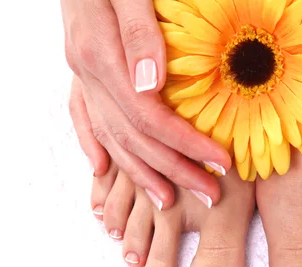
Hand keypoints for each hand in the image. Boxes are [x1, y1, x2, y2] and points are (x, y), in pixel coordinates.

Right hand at [62, 0, 231, 208]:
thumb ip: (139, 31)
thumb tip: (150, 83)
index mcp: (101, 54)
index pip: (150, 116)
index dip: (187, 145)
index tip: (222, 163)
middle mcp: (87, 72)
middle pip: (133, 137)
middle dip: (174, 170)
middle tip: (210, 194)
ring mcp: (80, 73)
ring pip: (110, 136)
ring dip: (140, 173)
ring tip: (167, 201)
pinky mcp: (80, 68)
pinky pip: (82, 116)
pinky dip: (93, 146)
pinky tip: (102, 170)